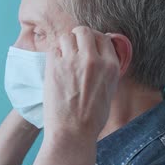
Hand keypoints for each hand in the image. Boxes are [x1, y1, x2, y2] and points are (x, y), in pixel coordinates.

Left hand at [43, 26, 120, 142]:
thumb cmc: (92, 118)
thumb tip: (101, 55)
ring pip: (67, 36)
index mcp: (111, 66)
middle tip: (74, 47)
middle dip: (78, 36)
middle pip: (84, 31)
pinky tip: (55, 66)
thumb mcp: (110, 91)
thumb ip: (106, 70)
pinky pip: (53, 49)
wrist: (73, 133)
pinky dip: (54, 55)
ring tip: (63, 57)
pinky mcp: (55, 66)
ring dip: (64, 44)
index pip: (104, 37)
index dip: (94, 40)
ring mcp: (73, 61)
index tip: (88, 46)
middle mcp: (93, 60)